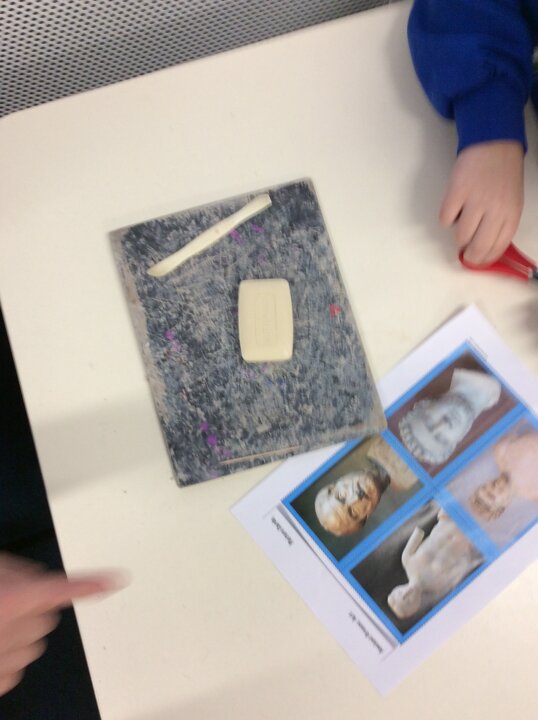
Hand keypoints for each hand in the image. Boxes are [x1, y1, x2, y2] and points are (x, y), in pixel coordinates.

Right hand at [0, 553, 120, 695]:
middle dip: (30, 604)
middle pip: (45, 613)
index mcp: (12, 600)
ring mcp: (7, 661)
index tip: (114, 579)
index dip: (89, 583)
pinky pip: (16, 661)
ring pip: (33, 637)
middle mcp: (14, 631)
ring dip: (17, 628)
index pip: (60, 588)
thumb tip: (33, 578)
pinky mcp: (1, 682)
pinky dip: (6, 652)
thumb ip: (13, 572)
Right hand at [440, 141, 523, 263]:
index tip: (478, 260)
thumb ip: (501, 223)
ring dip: (458, 235)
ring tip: (462, 222)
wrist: (494, 144)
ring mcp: (475, 201)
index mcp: (511, 213)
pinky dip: (447, 217)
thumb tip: (484, 247)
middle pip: (478, 247)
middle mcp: (495, 209)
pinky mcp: (456, 193)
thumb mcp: (511, 201)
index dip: (485, 259)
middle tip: (465, 253)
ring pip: (460, 237)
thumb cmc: (502, 174)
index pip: (497, 248)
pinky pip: (445, 219)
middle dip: (469, 255)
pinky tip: (454, 208)